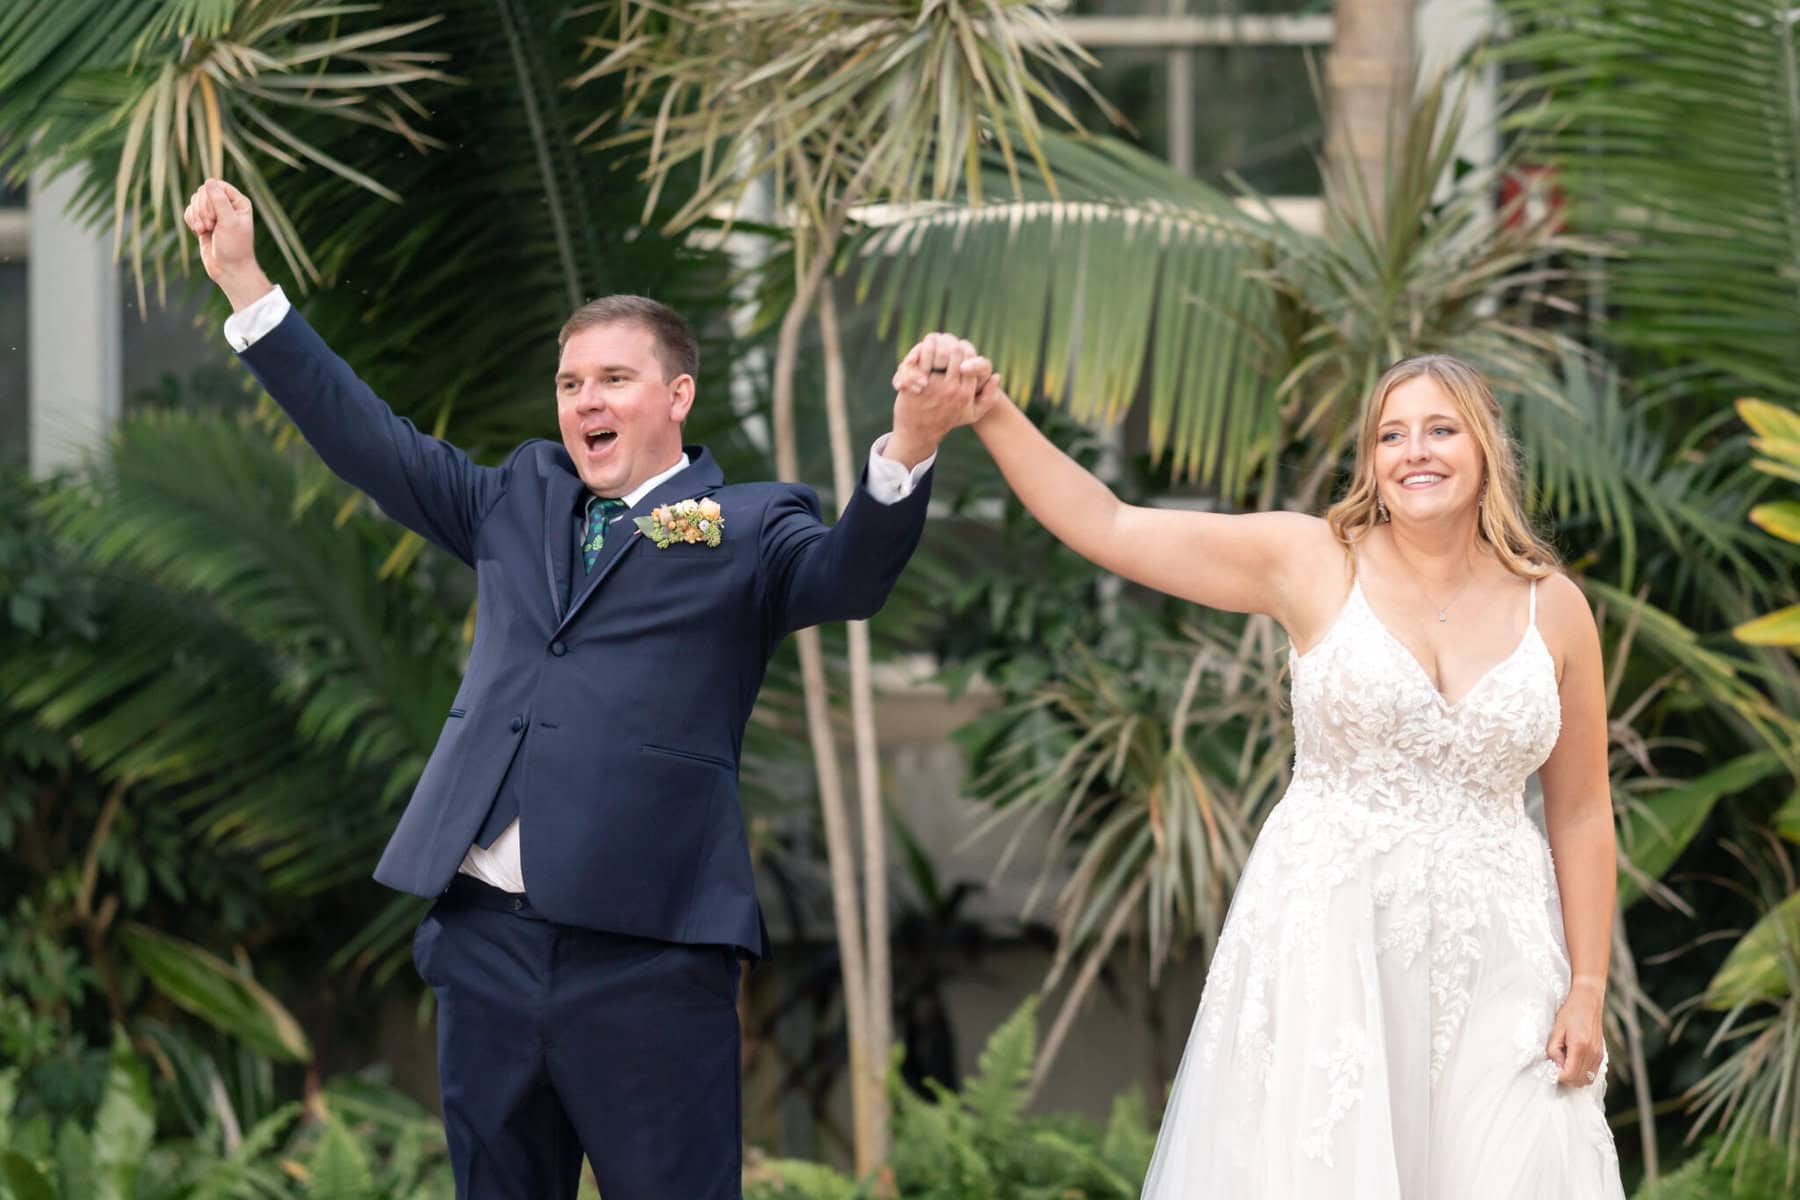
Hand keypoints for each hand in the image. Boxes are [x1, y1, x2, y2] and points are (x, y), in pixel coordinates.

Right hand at [183, 179, 271, 312]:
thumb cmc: (234, 247)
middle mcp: (227, 206)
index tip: (215, 216)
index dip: (210, 197)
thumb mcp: (228, 222)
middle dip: (202, 209)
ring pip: (195, 201)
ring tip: (204, 230)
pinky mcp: (203, 222)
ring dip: (196, 215)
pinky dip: (190, 220)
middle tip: (211, 225)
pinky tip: (198, 231)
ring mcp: (214, 214)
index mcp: (239, 202)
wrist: (229, 270)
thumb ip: (218, 200)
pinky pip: (189, 212)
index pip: (217, 185)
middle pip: (203, 192)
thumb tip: (209, 181)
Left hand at [883, 332, 992, 467]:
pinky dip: (923, 349)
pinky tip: (922, 348)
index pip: (971, 360)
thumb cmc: (946, 421)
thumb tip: (997, 375)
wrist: (919, 434)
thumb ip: (989, 397)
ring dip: (936, 342)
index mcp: (966, 393)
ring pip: (940, 352)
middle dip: (951, 344)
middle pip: (956, 352)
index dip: (964, 350)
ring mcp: (934, 386)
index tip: (958, 348)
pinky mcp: (918, 383)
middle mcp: (952, 389)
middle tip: (946, 341)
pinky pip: (923, 358)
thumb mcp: (971, 415)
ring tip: (934, 340)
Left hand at [1546, 977, 1605, 1087]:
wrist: (1588, 1001)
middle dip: (1565, 1079)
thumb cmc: (1571, 1012)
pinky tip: (1573, 1064)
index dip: (1558, 1075)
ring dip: (1574, 1078)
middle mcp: (1592, 1053)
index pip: (1569, 1074)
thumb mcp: (1557, 1029)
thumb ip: (1554, 1049)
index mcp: (1580, 1046)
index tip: (1551, 1069)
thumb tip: (1556, 1065)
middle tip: (1556, 1068)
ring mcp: (1598, 1055)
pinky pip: (1593, 1074)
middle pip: (1579, 1081)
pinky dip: (1582, 1074)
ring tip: (1564, 1066)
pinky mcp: (1601, 1055)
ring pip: (1587, 1080)